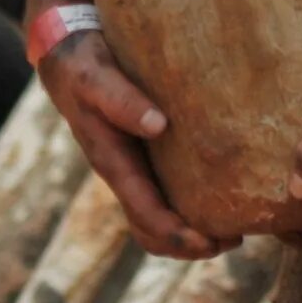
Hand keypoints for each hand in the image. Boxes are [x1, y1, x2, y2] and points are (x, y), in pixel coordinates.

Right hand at [38, 31, 236, 260]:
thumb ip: (122, 100)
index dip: (177, 235)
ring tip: (233, 227)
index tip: (211, 243)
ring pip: (159, 218)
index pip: (145, 215)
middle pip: (153, 231)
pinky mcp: (144, 154)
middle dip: (190, 246)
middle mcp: (124, 173)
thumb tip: (158, 126)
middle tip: (233, 240)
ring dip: (192, 232)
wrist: (68, 56)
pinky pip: (166, 193)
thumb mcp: (97, 78)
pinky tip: (220, 193)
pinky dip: (191, 206)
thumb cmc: (83, 66)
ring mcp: (133, 167)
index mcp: (112, 162)